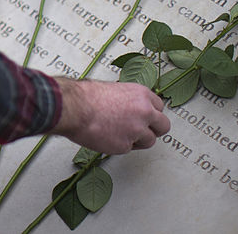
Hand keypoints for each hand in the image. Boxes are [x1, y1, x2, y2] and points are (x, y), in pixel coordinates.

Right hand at [51, 78, 169, 154]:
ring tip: (121, 135)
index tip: (146, 117)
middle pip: (163, 126)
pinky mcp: (125, 146)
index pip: (159, 107)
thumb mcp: (112, 89)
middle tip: (143, 131)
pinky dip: (120, 145)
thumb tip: (127, 105)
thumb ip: (127, 99)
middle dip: (154, 130)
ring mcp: (136, 130)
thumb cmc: (86, 96)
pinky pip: (128, 148)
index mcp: (141, 95)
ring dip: (138, 140)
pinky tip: (108, 137)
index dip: (151, 114)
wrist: (74, 108)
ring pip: (149, 141)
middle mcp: (144, 112)